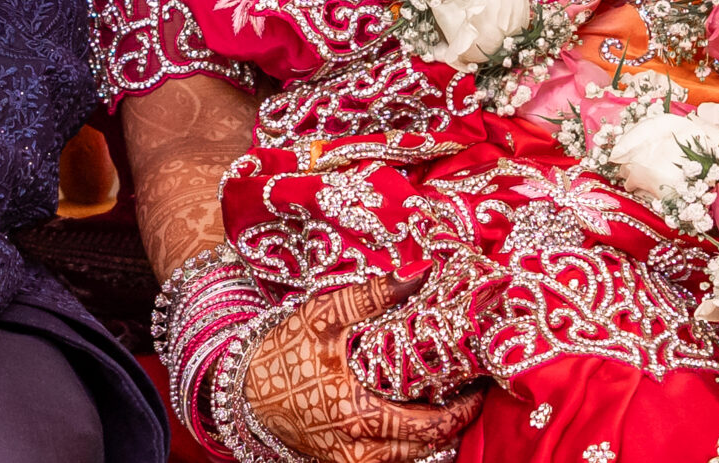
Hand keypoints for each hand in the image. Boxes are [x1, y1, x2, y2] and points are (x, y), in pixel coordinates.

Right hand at [243, 277, 479, 462]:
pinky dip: (408, 438)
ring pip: (410, 455)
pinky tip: (411, 410)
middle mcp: (359, 450)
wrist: (238, 387)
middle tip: (471, 387)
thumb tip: (421, 274)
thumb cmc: (280, 352)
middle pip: (429, 446)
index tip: (480, 383)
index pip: (433, 425)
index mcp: (360, 416)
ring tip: (447, 397)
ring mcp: (349, 461)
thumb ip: (373, 296)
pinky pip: (389, 457)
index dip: (464, 408)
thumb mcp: (324, 316)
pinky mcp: (340, 461)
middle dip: (455, 419)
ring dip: (433, 431)